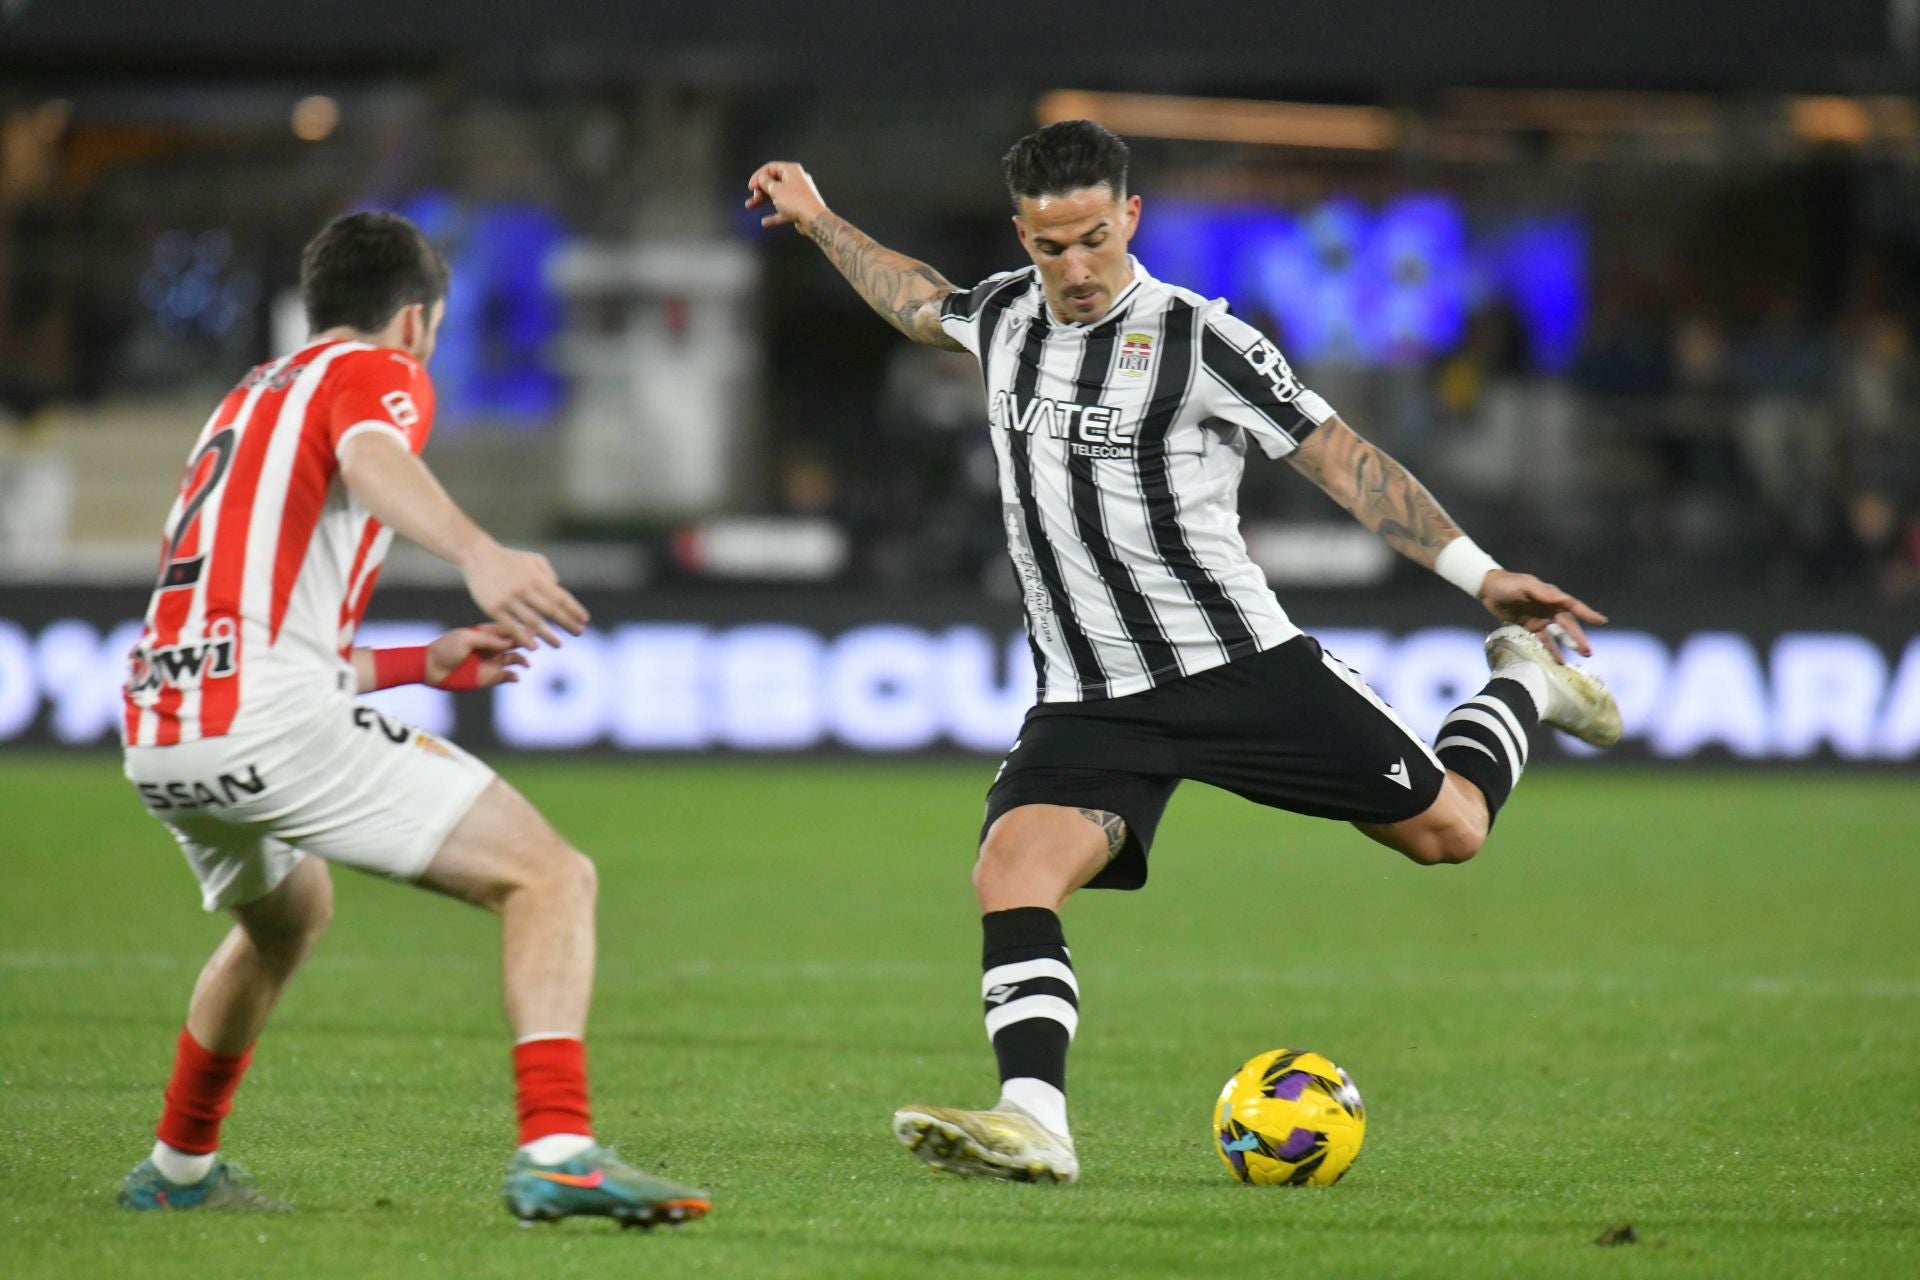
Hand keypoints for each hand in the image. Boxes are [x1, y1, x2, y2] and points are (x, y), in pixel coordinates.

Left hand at [425, 624, 528, 687]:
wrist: (431, 668)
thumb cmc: (446, 648)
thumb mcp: (467, 638)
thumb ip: (489, 640)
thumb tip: (509, 642)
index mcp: (485, 633)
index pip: (507, 629)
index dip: (520, 628)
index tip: (534, 628)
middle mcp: (491, 647)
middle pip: (514, 642)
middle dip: (527, 642)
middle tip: (538, 643)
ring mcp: (491, 662)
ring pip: (515, 659)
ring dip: (523, 660)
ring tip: (526, 663)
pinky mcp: (489, 677)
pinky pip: (507, 676)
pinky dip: (514, 676)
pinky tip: (516, 676)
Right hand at [461, 543, 588, 648]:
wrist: (477, 556)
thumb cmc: (508, 559)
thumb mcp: (531, 559)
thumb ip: (547, 573)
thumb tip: (558, 588)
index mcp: (536, 578)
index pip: (560, 596)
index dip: (574, 609)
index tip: (585, 620)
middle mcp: (525, 589)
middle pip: (551, 610)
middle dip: (568, 623)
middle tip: (580, 632)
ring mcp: (509, 600)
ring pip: (533, 622)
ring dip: (548, 635)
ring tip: (559, 645)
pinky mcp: (494, 608)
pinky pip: (511, 627)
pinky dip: (523, 637)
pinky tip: (533, 646)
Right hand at [745, 161, 828, 235]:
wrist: (814, 219)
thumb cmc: (795, 200)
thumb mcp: (775, 189)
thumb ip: (765, 182)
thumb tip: (762, 178)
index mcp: (791, 170)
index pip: (770, 167)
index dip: (758, 176)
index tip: (751, 186)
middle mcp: (796, 180)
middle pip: (773, 182)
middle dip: (760, 189)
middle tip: (754, 196)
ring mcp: (798, 194)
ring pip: (777, 196)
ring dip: (763, 201)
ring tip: (751, 206)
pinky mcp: (799, 208)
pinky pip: (783, 210)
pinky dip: (774, 215)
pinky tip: (765, 222)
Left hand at [1478, 570, 1606, 660]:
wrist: (1489, 589)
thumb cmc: (1508, 584)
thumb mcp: (1525, 586)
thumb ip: (1543, 593)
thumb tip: (1562, 600)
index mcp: (1551, 596)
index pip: (1573, 605)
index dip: (1587, 613)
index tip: (1601, 621)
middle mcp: (1550, 608)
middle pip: (1568, 624)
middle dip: (1578, 637)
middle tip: (1588, 651)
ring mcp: (1541, 618)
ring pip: (1558, 634)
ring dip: (1569, 645)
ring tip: (1580, 657)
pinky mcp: (1530, 626)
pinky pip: (1543, 640)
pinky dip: (1551, 649)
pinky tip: (1558, 661)